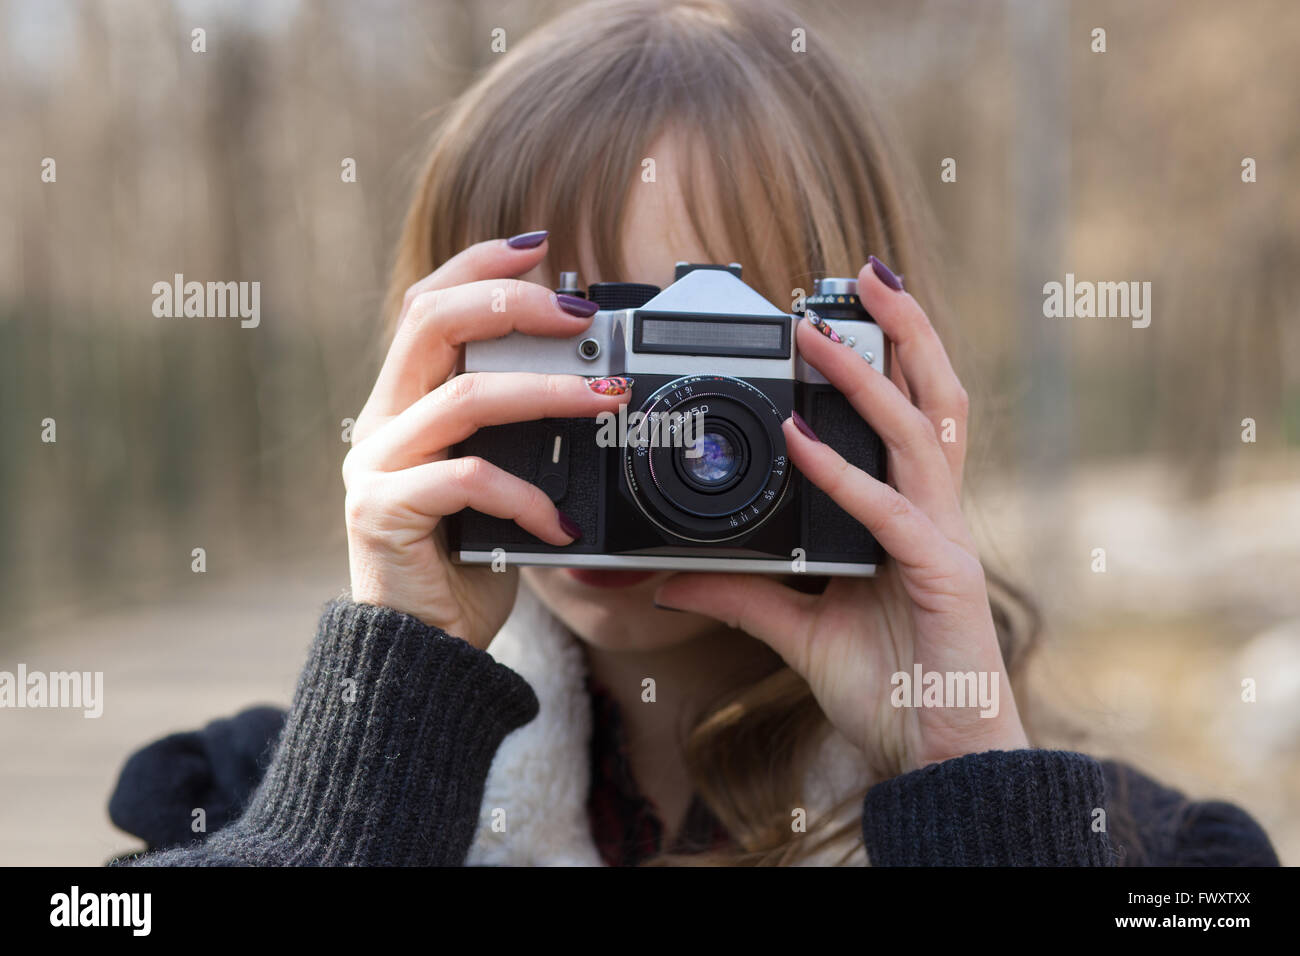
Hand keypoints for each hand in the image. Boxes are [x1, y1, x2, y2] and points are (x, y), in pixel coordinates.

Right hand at [343, 234, 630, 649]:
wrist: (423, 651)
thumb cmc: (465, 563)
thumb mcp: (497, 483)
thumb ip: (518, 434)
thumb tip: (594, 382)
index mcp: (405, 405)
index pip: (427, 305)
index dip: (478, 266)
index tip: (538, 246)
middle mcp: (381, 423)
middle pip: (432, 324)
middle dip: (514, 305)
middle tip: (582, 313)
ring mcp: (376, 465)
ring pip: (465, 397)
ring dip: (548, 392)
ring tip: (608, 399)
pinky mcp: (383, 512)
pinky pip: (469, 480)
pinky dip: (529, 497)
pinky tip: (561, 525)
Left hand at [652, 257, 1028, 779]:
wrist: (935, 755)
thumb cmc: (890, 687)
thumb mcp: (799, 630)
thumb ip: (743, 594)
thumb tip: (669, 578)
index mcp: (908, 515)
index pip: (906, 418)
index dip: (886, 360)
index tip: (839, 314)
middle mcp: (933, 512)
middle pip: (933, 397)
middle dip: (907, 330)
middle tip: (863, 274)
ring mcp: (943, 538)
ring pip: (920, 430)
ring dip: (871, 372)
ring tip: (819, 329)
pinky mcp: (942, 574)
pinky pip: (886, 509)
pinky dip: (841, 471)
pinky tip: (798, 439)